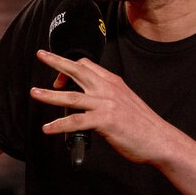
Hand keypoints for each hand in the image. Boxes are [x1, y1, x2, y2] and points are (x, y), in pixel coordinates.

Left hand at [30, 50, 173, 163]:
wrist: (160, 139)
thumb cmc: (143, 124)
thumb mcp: (126, 102)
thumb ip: (108, 97)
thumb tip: (90, 103)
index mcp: (113, 82)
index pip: (88, 65)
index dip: (70, 67)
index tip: (60, 78)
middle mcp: (108, 89)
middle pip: (77, 71)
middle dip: (56, 62)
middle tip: (40, 55)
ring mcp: (106, 104)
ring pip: (71, 96)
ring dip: (49, 95)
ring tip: (35, 93)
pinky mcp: (105, 121)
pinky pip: (76, 122)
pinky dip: (59, 125)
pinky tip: (48, 129)